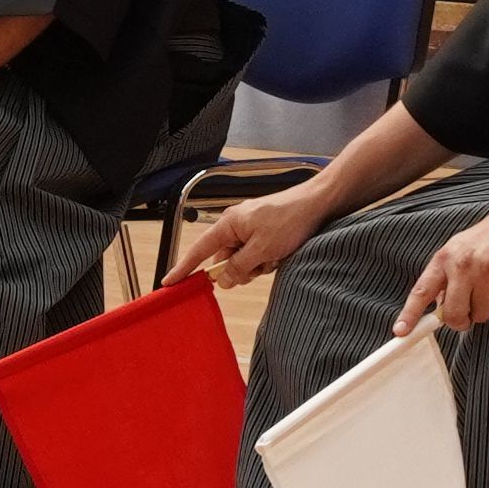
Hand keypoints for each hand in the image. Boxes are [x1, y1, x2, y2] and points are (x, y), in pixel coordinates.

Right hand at [169, 187, 330, 287]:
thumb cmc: (290, 218)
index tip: (170, 282)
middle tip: (260, 265)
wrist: (318, 204)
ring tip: (276, 256)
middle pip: (225, 260)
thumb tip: (222, 280)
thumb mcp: (262, 249)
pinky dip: (267, 260)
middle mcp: (236, 226)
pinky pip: (257, 255)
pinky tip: (282, 254)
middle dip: (241, 270)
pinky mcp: (264, 233)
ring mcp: (251, 229)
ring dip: (258, 265)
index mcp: (228, 224)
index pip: (199, 250)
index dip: (184, 268)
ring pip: (243, 260)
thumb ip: (239, 266)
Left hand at [398, 207, 488, 334]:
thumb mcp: (457, 251)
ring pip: (480, 315)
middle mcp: (463, 265)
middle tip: (466, 315)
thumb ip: (445, 279)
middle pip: (454, 314)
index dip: (410, 314)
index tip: (400, 332)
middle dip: (460, 321)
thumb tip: (438, 310)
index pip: (422, 291)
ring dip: (485, 309)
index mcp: (445, 258)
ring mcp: (487, 272)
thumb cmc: (486, 239)